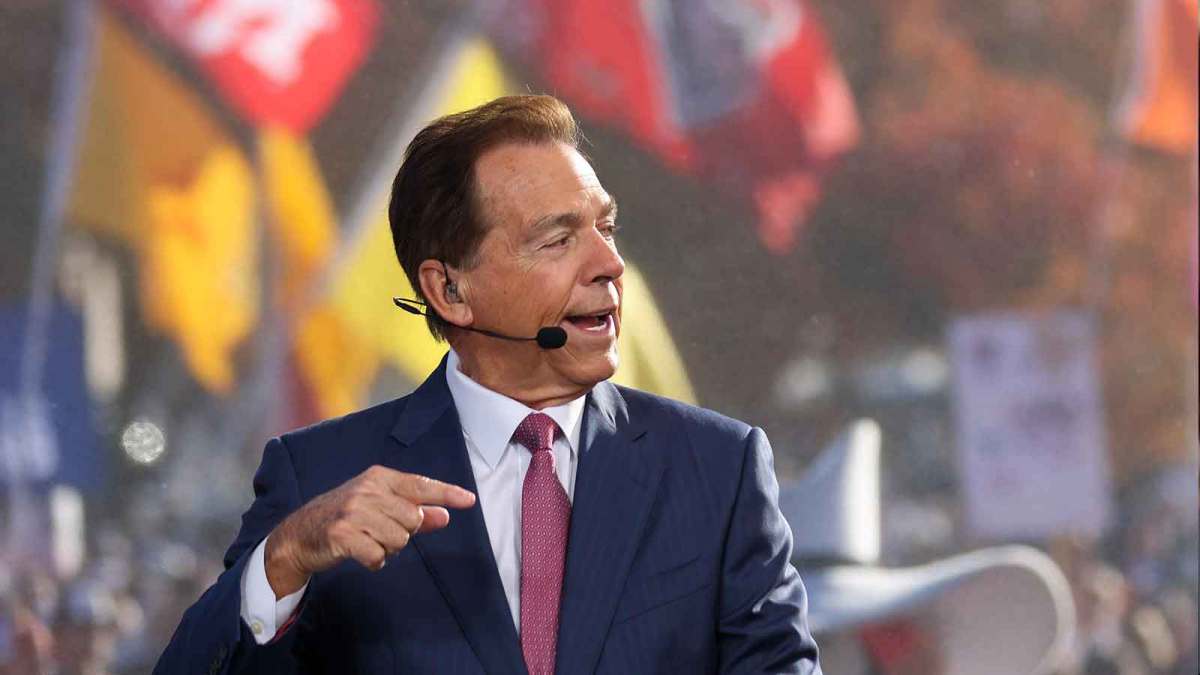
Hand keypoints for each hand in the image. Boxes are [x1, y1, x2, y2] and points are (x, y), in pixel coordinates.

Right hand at [265, 465, 475, 596]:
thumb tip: (445, 516)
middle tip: (380, 532)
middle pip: (413, 519)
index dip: (447, 493)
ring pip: (399, 540)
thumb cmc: (345, 518)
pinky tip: (361, 554)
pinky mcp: (342, 534)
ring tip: (368, 541)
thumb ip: (413, 511)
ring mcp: (354, 512)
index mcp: (378, 478)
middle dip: (403, 533)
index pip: (420, 485)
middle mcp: (367, 490)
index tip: (469, 500)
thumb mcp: (378, 508)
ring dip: (388, 549)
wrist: (298, 534)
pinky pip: (378, 556)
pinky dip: (374, 561)